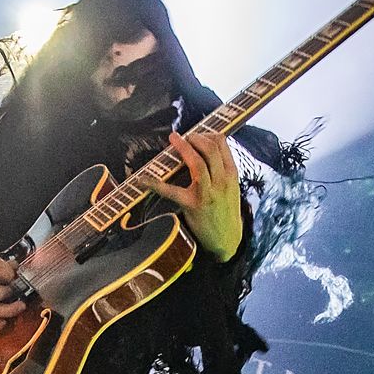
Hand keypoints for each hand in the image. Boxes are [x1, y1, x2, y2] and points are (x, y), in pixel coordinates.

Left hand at [140, 130, 242, 261]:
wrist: (227, 239)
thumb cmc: (225, 211)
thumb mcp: (231, 187)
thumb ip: (222, 169)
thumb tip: (206, 148)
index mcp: (231, 174)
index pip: (221, 143)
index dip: (205, 133)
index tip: (195, 134)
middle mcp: (221, 181)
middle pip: (210, 149)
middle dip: (194, 137)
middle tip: (184, 136)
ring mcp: (208, 193)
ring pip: (198, 163)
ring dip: (183, 148)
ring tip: (173, 139)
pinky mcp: (193, 205)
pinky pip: (172, 192)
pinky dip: (155, 184)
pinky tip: (143, 180)